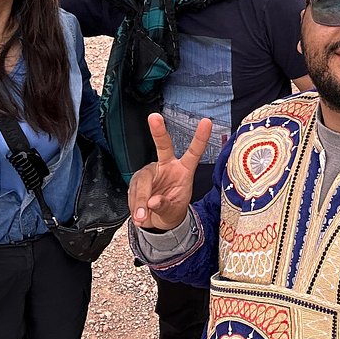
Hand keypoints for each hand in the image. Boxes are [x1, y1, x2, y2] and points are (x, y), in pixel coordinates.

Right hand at [129, 113, 211, 231]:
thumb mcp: (173, 211)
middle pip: (163, 146)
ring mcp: (151, 170)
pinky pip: (132, 191)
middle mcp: (167, 165)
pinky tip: (138, 212)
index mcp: (183, 170)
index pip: (193, 152)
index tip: (206, 122)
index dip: (200, 138)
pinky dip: (134, 205)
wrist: (157, 220)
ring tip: (142, 217)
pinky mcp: (137, 178)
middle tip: (154, 118)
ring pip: (142, 181)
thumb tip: (153, 201)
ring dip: (139, 201)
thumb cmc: (171, 210)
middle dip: (158, 131)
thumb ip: (164, 205)